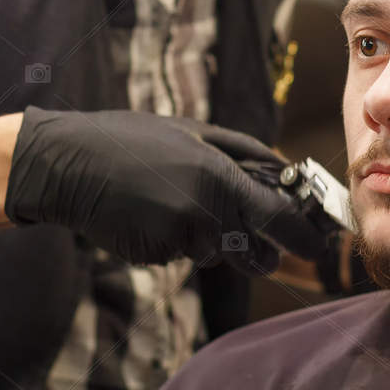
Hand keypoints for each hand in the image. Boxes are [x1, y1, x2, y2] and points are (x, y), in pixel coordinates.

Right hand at [4, 107, 336, 273]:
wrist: (69, 165)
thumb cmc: (134, 140)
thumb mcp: (193, 132)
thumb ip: (245, 153)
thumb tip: (285, 170)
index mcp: (219, 177)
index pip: (280, 219)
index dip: (305, 236)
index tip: (320, 244)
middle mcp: (203, 214)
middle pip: (255, 253)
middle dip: (263, 253)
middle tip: (262, 244)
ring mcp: (178, 240)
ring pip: (215, 252)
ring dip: (209, 237)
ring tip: (174, 201)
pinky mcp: (156, 257)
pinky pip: (182, 254)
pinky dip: (176, 240)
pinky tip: (151, 213)